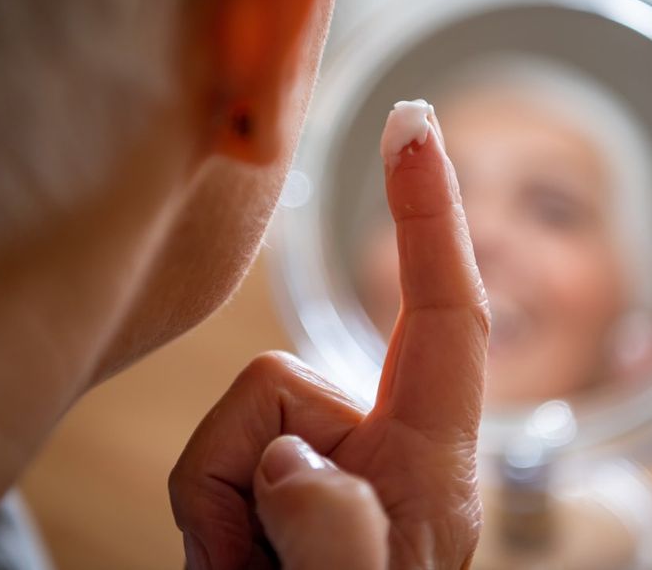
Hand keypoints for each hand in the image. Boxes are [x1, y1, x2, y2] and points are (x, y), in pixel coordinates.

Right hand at [169, 107, 489, 568]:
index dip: (430, 216)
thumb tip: (296, 456)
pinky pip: (208, 464)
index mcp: (433, 466)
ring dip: (220, 510)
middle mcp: (382, 450)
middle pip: (279, 381)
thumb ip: (341, 539)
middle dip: (239, 471)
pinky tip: (237, 569)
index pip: (445, 316)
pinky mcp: (275, 484)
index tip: (414, 126)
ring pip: (233, 426)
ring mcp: (324, 466)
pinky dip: (206, 523)